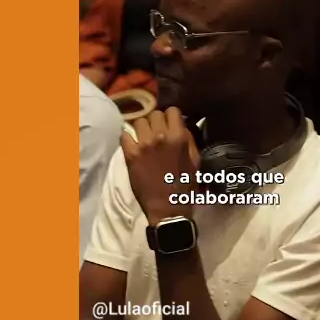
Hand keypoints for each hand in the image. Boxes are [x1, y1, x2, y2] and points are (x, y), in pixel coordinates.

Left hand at [121, 108, 199, 224]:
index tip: (170, 123)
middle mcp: (161, 137)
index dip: (171, 116)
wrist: (168, 209)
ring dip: (142, 128)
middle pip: (154, 114)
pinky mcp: (130, 155)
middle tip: (157, 132)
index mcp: (179, 137)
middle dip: (157, 121)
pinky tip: (133, 143)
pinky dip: (128, 137)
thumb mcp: (195, 160)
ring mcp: (143, 145)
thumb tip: (180, 124)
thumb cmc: (185, 185)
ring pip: (139, 121)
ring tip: (144, 138)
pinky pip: (124, 135)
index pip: (172, 110)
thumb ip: (188, 139)